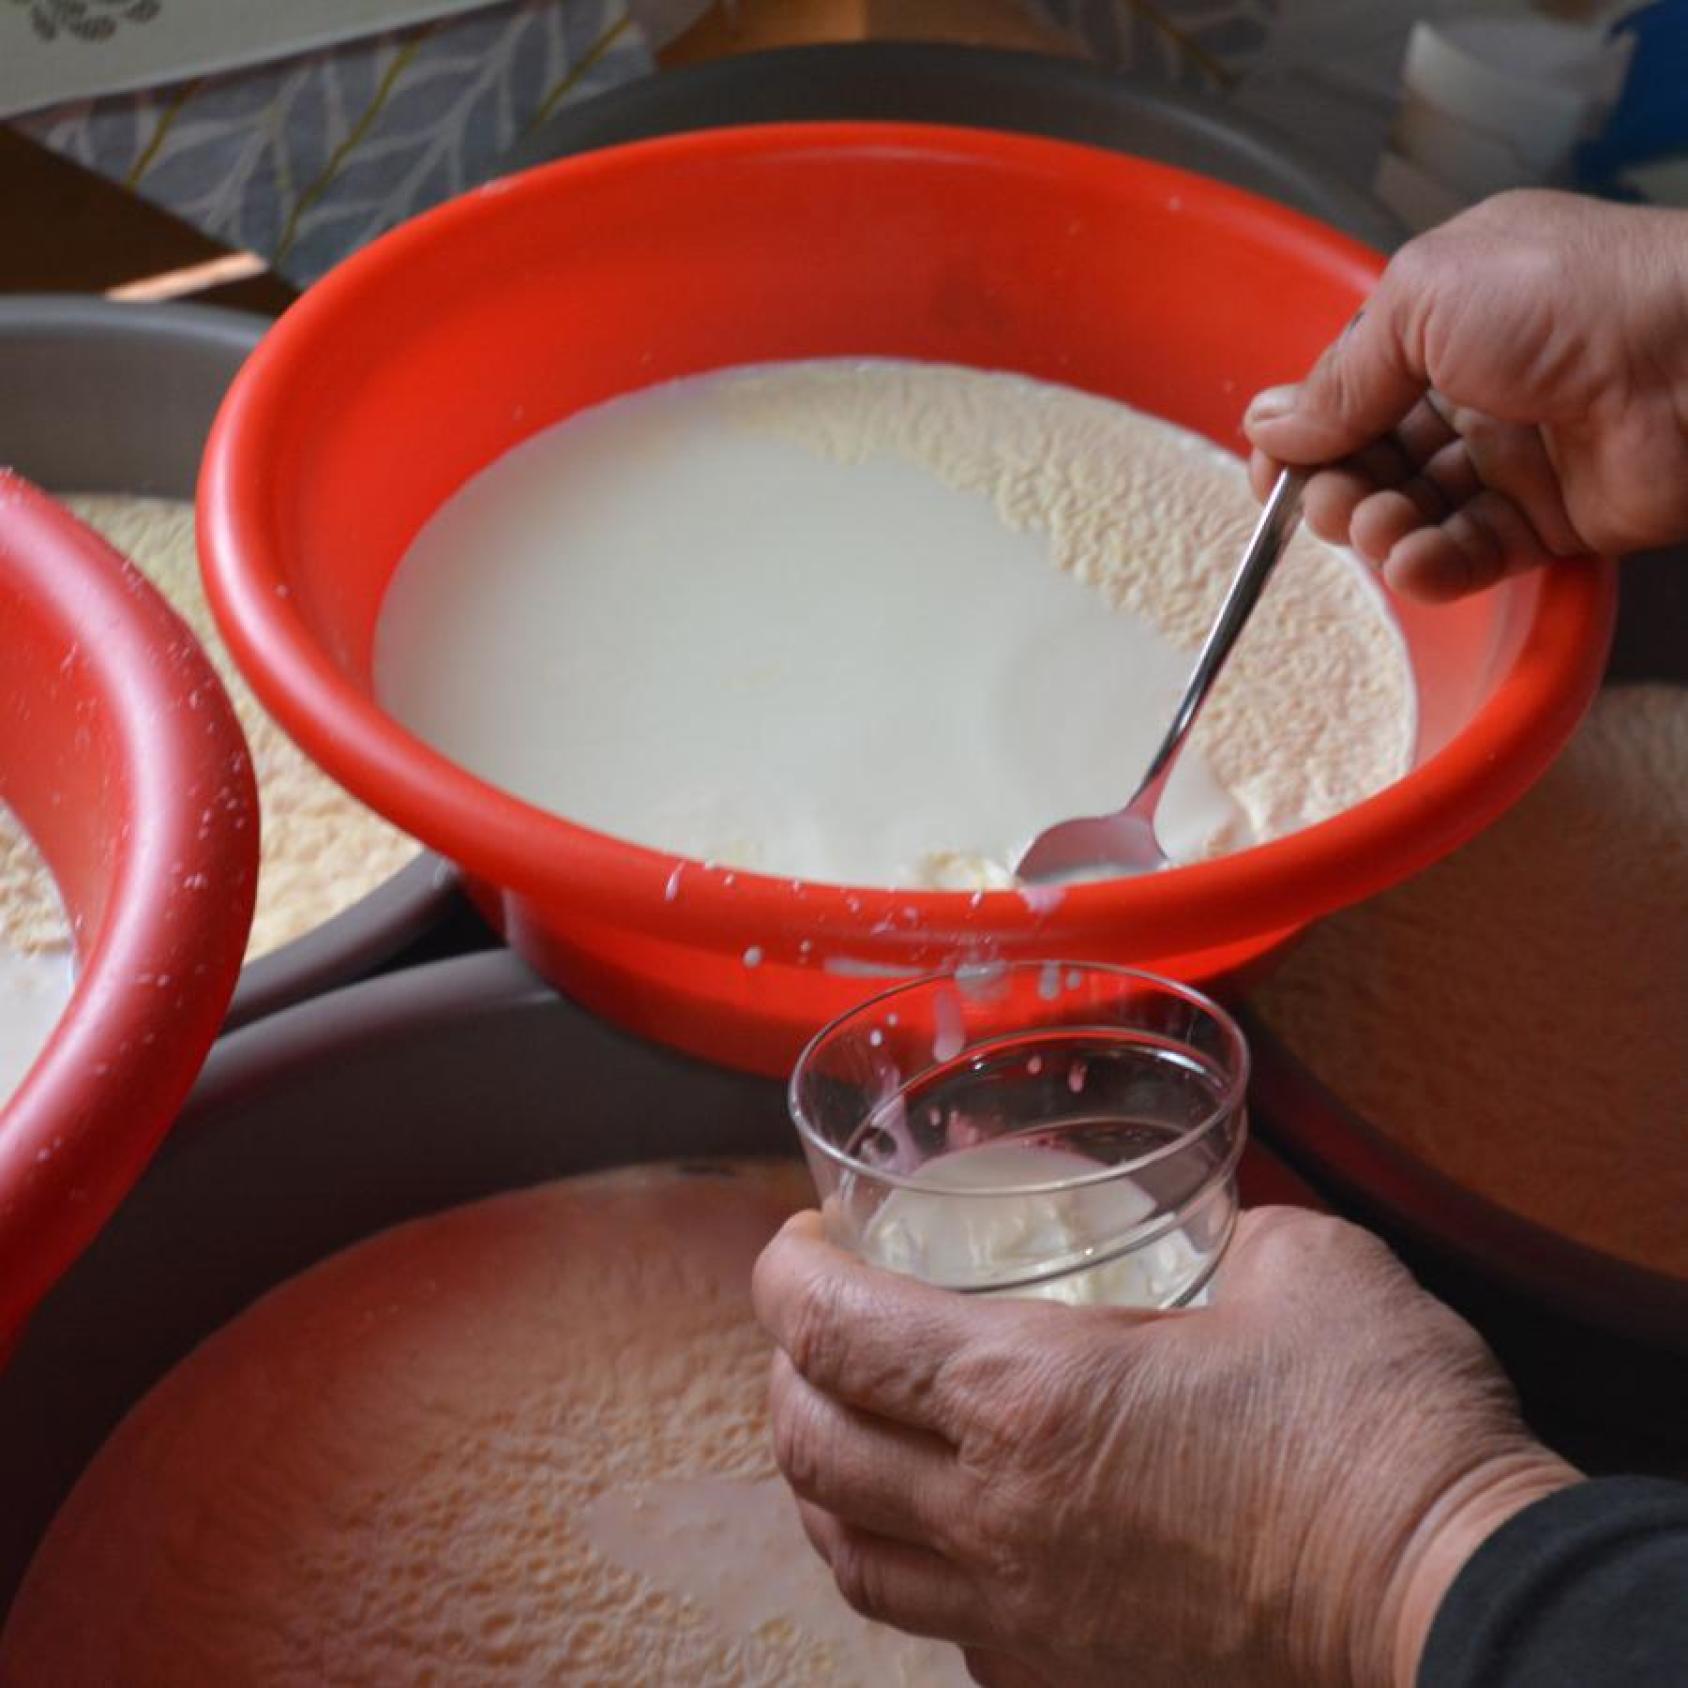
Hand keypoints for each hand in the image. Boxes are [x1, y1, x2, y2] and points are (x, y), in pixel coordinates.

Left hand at [754, 1205, 1577, 1687]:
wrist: (1458, 1605)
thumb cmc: (1380, 1424)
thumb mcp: (1303, 1265)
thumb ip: (1228, 1231)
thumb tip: (1214, 1232)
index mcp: (1026, 1395)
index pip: (834, 1330)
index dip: (787, 1273)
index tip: (799, 1238)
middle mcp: (993, 1515)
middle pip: (810, 1446)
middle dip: (786, 1370)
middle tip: (818, 1321)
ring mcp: (1023, 1614)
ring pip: (849, 1556)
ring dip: (820, 1479)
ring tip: (841, 1428)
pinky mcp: (1068, 1677)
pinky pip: (938, 1624)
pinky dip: (906, 1566)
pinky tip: (945, 1531)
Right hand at [1244, 190, 1687, 600]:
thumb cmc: (1574, 297)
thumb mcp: (1423, 301)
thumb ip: (1341, 375)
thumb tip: (1268, 424)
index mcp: (1450, 315)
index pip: (1351, 388)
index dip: (1305, 433)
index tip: (1269, 472)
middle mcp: (1479, 384)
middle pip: (1372, 456)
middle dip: (1335, 486)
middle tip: (1328, 500)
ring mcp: (1515, 456)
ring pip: (1412, 511)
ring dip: (1378, 529)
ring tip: (1380, 527)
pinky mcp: (1551, 522)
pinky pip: (1469, 555)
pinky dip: (1430, 568)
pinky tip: (1413, 563)